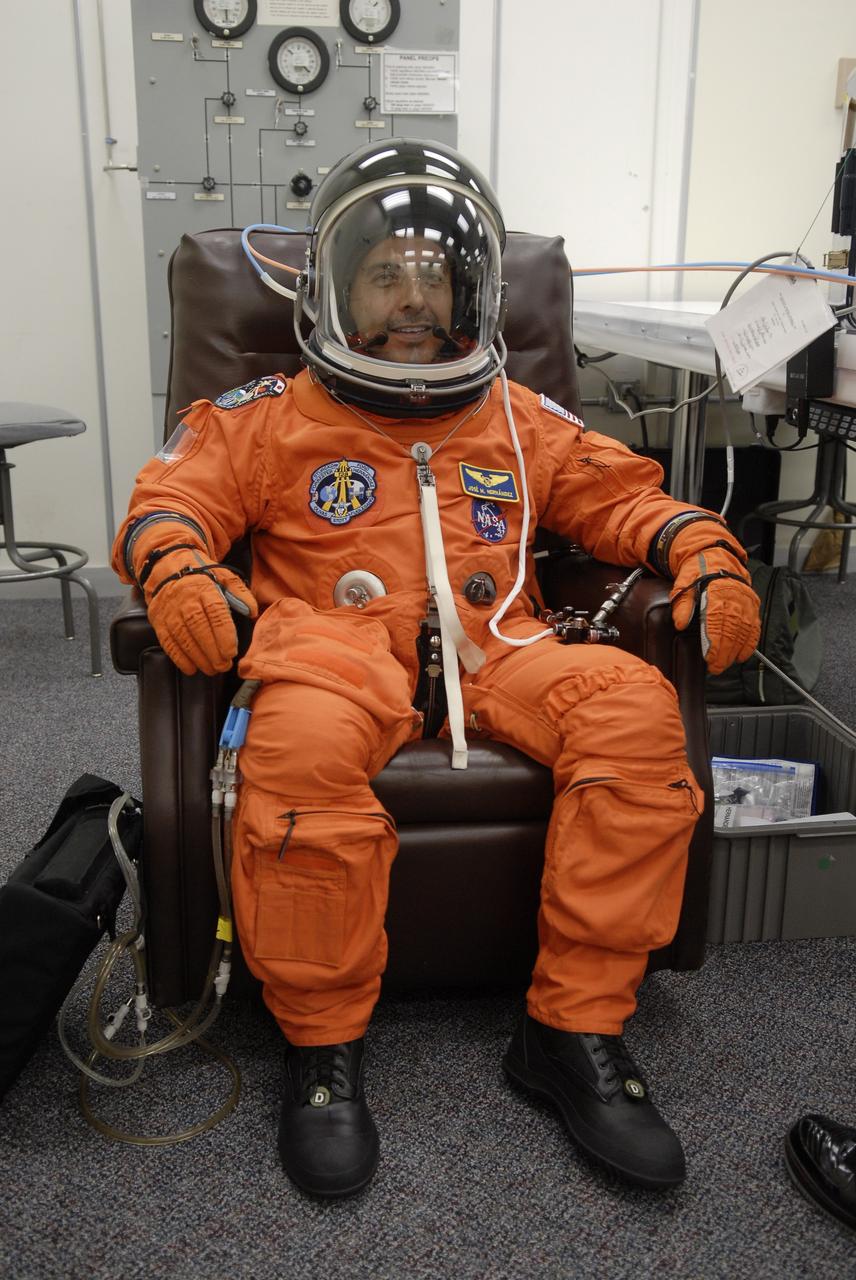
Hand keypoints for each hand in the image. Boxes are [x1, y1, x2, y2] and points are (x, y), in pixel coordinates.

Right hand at [144, 549, 257, 674]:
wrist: (166, 569)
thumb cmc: (201, 576)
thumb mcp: (223, 576)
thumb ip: (240, 593)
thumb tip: (252, 611)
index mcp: (204, 589)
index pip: (215, 614)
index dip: (224, 635)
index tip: (231, 652)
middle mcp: (185, 601)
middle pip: (199, 629)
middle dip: (213, 651)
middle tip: (224, 666)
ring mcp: (170, 612)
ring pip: (184, 639)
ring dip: (199, 658)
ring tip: (212, 669)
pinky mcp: (159, 622)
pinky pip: (168, 643)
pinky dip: (179, 658)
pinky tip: (191, 668)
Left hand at [669, 542, 759, 675]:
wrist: (716, 557)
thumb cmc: (698, 572)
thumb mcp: (683, 584)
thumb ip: (682, 604)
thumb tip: (679, 624)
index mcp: (716, 592)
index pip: (717, 623)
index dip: (714, 644)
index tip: (710, 659)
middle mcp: (734, 597)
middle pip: (732, 630)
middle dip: (724, 652)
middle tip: (716, 668)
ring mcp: (746, 601)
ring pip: (744, 630)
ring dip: (736, 651)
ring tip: (727, 664)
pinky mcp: (752, 605)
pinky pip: (754, 626)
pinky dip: (750, 643)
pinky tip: (743, 655)